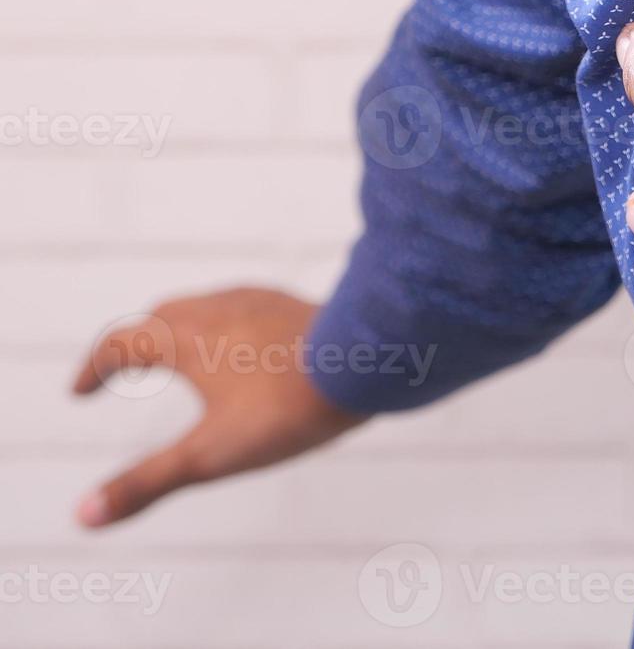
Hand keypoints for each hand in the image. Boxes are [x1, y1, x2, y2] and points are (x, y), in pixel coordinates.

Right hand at [72, 288, 365, 527]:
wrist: (370, 361)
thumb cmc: (288, 407)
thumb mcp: (211, 455)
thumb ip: (148, 482)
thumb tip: (84, 514)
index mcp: (183, 338)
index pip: (121, 344)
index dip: (94, 369)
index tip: (81, 391)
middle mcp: (216, 308)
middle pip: (159, 318)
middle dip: (134, 344)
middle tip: (121, 369)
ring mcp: (260, 300)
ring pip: (205, 307)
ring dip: (179, 329)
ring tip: (179, 357)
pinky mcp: (296, 305)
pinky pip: (246, 307)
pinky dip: (225, 325)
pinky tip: (247, 345)